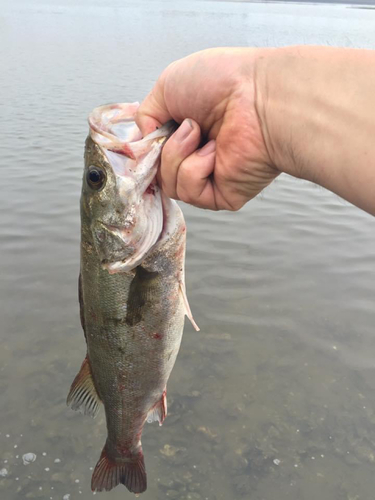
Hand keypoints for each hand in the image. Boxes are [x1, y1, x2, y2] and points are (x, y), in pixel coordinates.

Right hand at [135, 48, 278, 210]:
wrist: (258, 95)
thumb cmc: (222, 82)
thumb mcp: (167, 85)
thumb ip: (146, 114)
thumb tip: (142, 141)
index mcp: (186, 132)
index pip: (153, 154)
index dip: (144, 149)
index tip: (146, 137)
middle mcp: (197, 156)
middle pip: (156, 172)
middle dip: (161, 150)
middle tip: (183, 126)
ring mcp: (209, 177)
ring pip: (169, 184)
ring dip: (176, 156)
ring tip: (200, 133)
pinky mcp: (221, 196)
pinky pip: (189, 192)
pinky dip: (194, 169)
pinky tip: (214, 151)